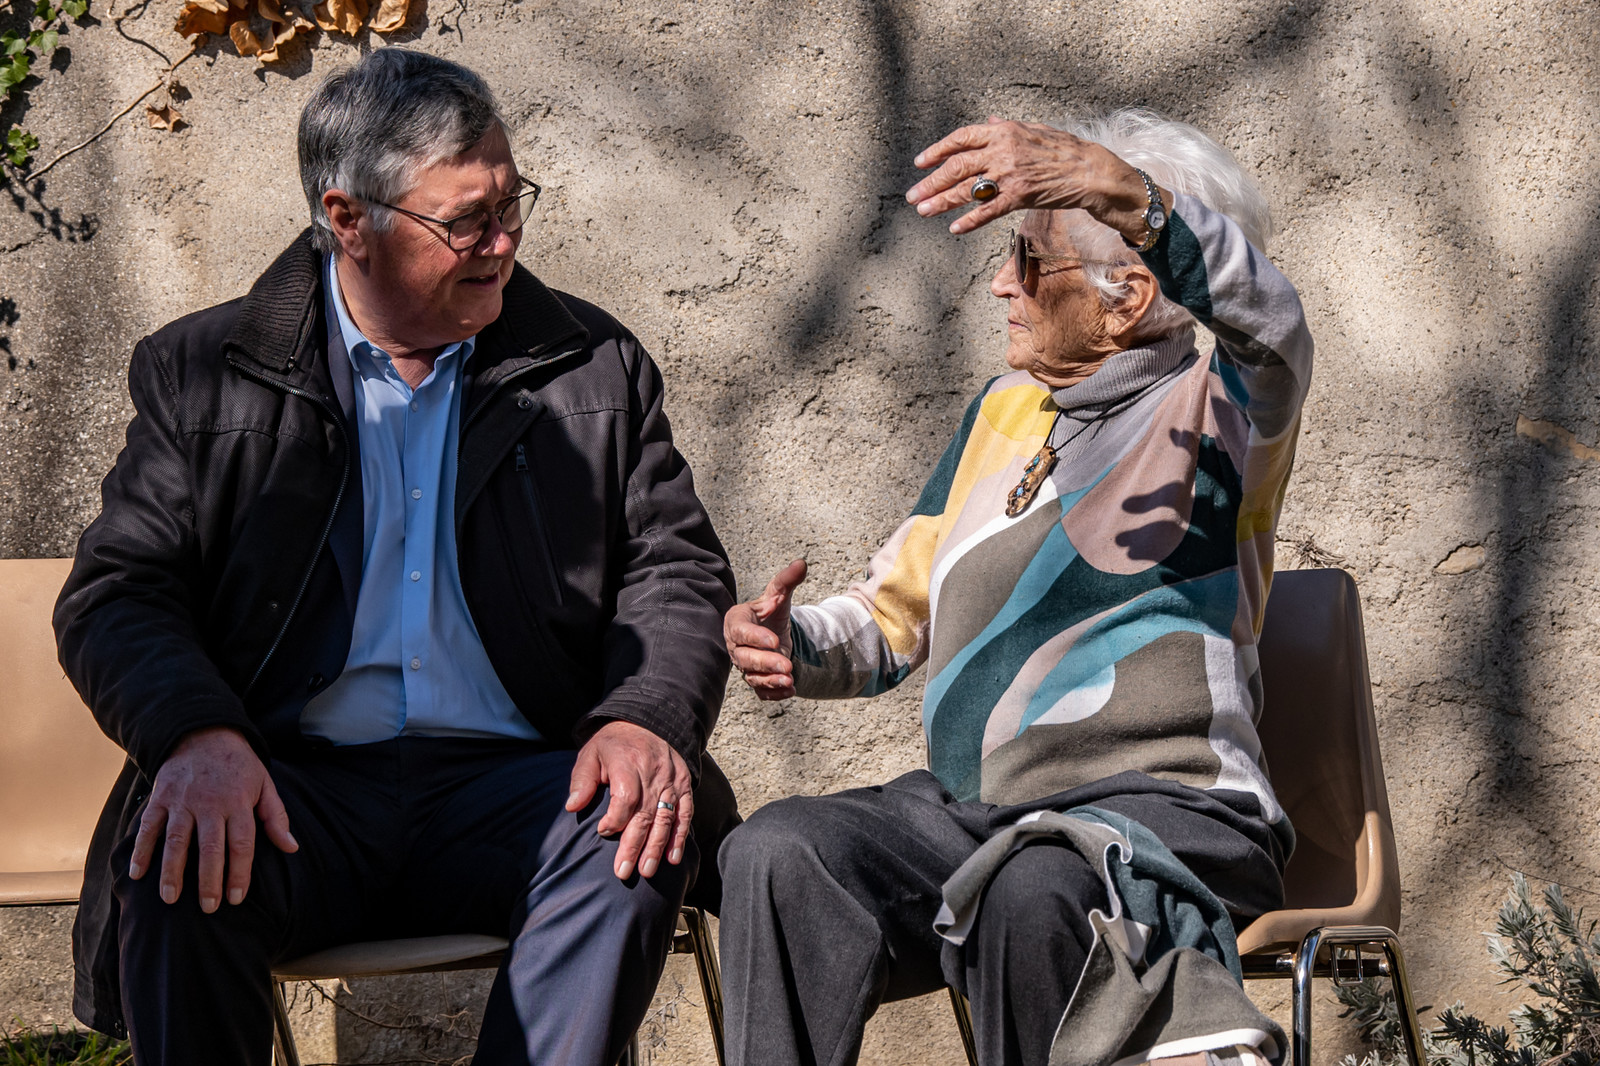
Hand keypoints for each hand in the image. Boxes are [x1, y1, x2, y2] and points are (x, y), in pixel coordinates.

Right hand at [129, 726, 297, 912]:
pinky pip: (148, 826)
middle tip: (208, 908)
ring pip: (177, 840)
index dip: (239, 873)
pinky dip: (141, 850)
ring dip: (172, 871)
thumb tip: (292, 848)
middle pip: (210, 847)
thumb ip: (276, 817)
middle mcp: (210, 803)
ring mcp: (182, 800)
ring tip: (170, 899)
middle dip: (209, 880)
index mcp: (239, 802)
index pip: (241, 844)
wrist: (202, 732)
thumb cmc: (238, 765)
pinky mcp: (160, 797)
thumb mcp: (264, 784)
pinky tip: (137, 874)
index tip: (236, 898)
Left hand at [566, 720, 693, 880]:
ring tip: (646, 871)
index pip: (626, 797)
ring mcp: (671, 780)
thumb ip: (582, 780)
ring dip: (656, 847)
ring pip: (665, 818)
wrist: (645, 723)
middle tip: (624, 871)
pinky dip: (680, 836)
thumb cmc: (612, 744)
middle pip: (644, 814)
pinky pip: (685, 813)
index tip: (603, 832)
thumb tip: (572, 806)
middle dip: (634, 846)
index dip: (615, 819)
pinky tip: (673, 858)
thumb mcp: (590, 754)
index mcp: (628, 763)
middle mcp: (653, 773)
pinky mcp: (683, 785)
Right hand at [724, 558, 806, 700]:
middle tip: (787, 664)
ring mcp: (745, 665)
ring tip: (789, 680)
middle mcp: (736, 646)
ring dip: (770, 681)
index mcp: (737, 622)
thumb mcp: (779, 594)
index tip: (774, 641)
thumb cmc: (770, 611)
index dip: (755, 637)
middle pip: (745, 658)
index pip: (740, 631)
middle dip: (765, 662)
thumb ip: (787, 580)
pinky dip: (775, 694)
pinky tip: (791, 690)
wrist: (772, 633)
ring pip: (752, 677)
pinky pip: (761, 692)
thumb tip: (802, 563)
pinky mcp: (756, 680)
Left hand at [905, 117, 1160, 239]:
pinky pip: (989, 210)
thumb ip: (1009, 127)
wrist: (1091, 170)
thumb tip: (989, 120)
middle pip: (957, 166)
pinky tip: (955, 228)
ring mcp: (1011, 173)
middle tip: (912, 196)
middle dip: (931, 182)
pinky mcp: (1021, 195)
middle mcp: (1003, 149)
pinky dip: (970, 220)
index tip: (920, 162)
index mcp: (1004, 131)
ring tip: (923, 211)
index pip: (961, 138)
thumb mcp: (1035, 130)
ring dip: (941, 201)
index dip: (938, 150)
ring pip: (967, 189)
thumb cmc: (1063, 150)